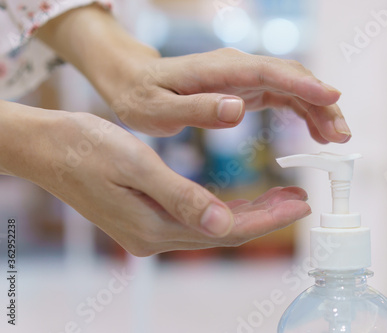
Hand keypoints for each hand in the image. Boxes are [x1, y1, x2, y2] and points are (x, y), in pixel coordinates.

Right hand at [16, 110, 309, 255]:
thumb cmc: (87, 149)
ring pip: (213, 226)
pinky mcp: (146, 220)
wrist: (49, 149)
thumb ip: (180, 196)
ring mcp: (149, 231)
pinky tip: (239, 201)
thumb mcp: (136, 165)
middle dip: (265, 216)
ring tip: (281, 197)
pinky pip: (196, 219)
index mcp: (154, 227)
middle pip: (225, 232)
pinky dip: (223, 210)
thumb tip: (223, 226)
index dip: (267, 219)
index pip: (226, 229)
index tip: (298, 206)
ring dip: (248, 213)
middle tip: (299, 200)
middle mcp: (154, 237)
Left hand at [37, 5, 350, 143]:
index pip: (271, 72)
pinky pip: (285, 96)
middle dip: (322, 103)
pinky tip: (315, 131)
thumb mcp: (158, 110)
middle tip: (342, 136)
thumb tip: (238, 108)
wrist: (135, 83)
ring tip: (336, 138)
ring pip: (294, 87)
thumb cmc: (143, 98)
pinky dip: (303, 112)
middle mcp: (238, 68)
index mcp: (219, 70)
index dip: (305, 86)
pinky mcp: (247, 87)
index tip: (333, 99)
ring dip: (318, 110)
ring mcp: (245, 76)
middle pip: (292, 78)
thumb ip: (196, 110)